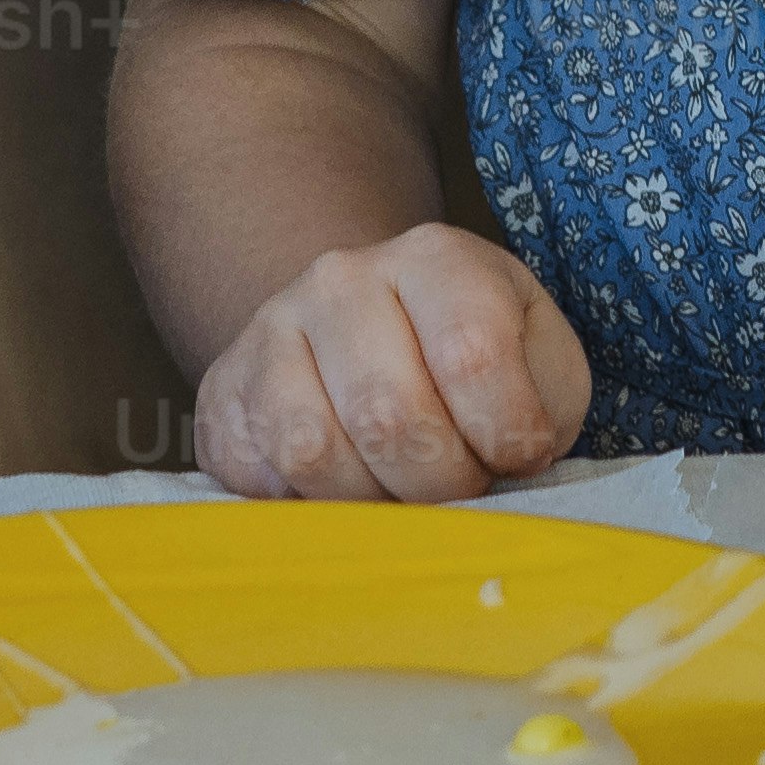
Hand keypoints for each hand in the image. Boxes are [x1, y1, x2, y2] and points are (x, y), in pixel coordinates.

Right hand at [189, 221, 593, 499]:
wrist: (372, 332)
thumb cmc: (471, 361)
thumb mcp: (537, 360)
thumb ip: (542, 403)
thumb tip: (512, 464)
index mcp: (434, 258)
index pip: (472, 356)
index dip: (505, 434)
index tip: (516, 455)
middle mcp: (341, 280)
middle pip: (389, 415)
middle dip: (440, 484)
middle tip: (459, 487)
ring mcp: (270, 329)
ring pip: (313, 453)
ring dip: (371, 503)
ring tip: (400, 490)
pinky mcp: (222, 388)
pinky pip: (257, 475)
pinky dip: (305, 506)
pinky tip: (341, 482)